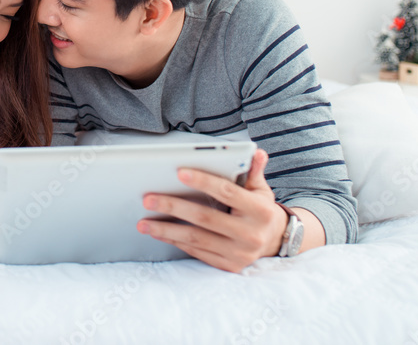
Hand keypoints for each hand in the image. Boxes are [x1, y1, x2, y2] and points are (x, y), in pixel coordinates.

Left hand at [136, 149, 287, 272]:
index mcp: (259, 210)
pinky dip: (176, 242)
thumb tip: (255, 152)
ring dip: (166, 231)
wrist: (275, 242)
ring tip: (143, 223)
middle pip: (205, 218)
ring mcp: (239, 253)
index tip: (178, 172)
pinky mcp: (229, 266)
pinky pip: (197, 252)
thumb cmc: (261, 209)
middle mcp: (250, 234)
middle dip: (173, 207)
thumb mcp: (261, 189)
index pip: (227, 192)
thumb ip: (254, 171)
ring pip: (196, 239)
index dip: (203, 181)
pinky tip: (159, 234)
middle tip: (148, 199)